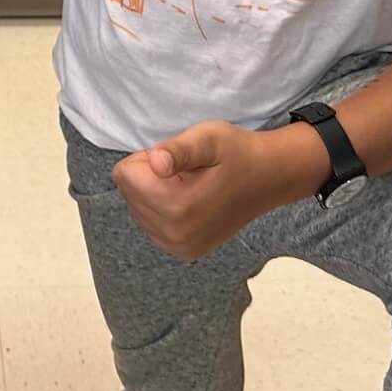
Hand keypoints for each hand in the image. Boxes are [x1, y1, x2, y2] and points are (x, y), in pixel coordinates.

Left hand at [111, 121, 326, 260]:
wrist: (268, 179)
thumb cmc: (237, 153)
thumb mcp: (208, 138)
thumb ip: (178, 150)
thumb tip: (154, 162)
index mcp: (177, 206)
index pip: (124, 175)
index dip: (149, 158)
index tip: (177, 158)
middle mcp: (175, 235)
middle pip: (128, 192)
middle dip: (151, 176)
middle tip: (186, 171)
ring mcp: (179, 247)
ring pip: (137, 208)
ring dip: (157, 192)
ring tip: (191, 185)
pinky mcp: (183, 251)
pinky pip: (150, 224)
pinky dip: (163, 208)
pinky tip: (191, 200)